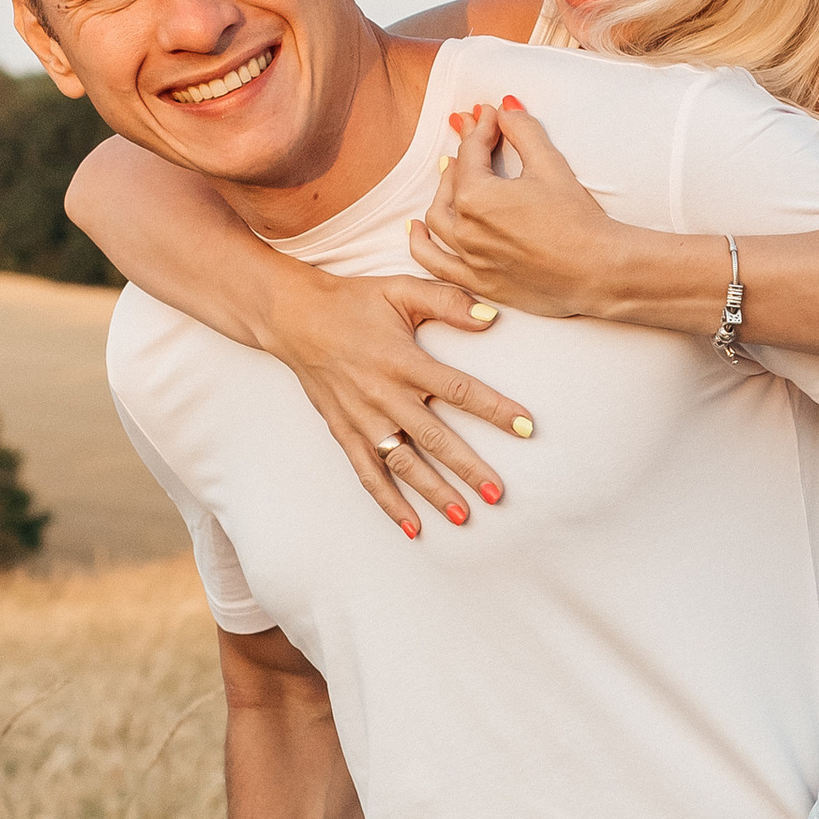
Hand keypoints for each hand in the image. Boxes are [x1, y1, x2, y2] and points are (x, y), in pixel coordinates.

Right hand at [270, 261, 535, 539]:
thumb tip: (493, 318)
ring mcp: (362, 418)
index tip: (525, 427)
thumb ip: (447, 301)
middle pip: (434, 438)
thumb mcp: (400, 290)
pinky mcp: (344, 432)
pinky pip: (368, 474)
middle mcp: (383, 395)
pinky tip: (412, 528)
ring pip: (402, 464)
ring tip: (462, 516)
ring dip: (433, 492)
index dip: (494, 409)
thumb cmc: (353, 300)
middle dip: (468, 468)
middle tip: (498, 494)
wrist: (293, 316)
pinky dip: (389, 503)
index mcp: (403, 360)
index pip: (459, 390)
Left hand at [411, 99, 622, 318]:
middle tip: (474, 134)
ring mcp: (469, 258)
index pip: (471, 153)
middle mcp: (464, 228)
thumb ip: (522, 131)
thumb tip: (506, 106)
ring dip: (442, 192)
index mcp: (476, 196)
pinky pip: (435, 263)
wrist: (598, 270)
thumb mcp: (549, 164)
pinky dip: (421, 245)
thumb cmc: (577, 219)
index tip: (488, 114)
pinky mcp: (478, 281)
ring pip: (438, 219)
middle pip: (451, 182)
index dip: (480, 128)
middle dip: (463, 154)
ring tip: (451, 175)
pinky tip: (416, 230)